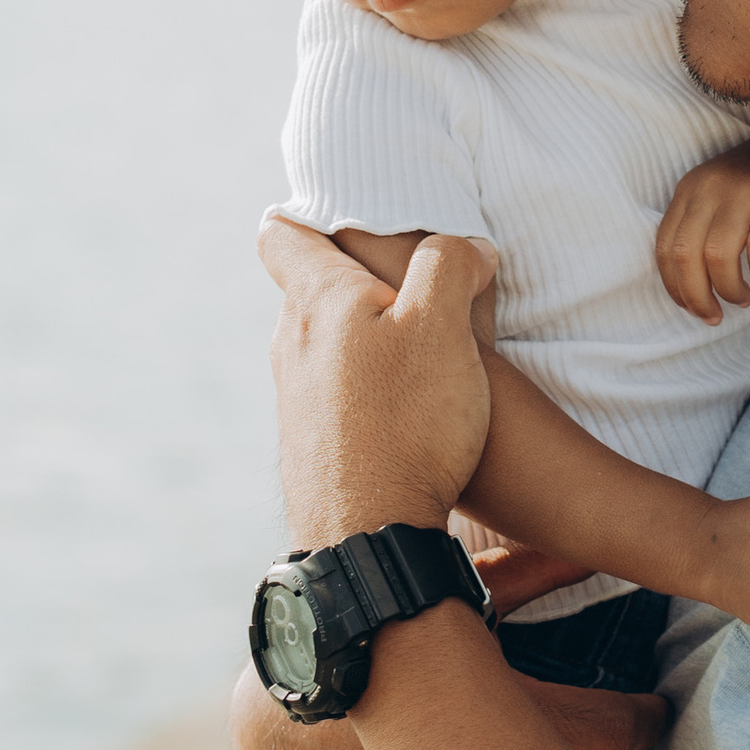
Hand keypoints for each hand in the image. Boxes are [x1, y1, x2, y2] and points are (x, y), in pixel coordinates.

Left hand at [260, 215, 495, 546]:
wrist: (368, 536)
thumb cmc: (407, 424)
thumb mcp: (443, 326)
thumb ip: (450, 265)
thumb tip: (466, 248)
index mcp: (317, 300)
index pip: (283, 232)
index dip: (314, 213)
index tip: (355, 216)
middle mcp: (292, 345)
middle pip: (312, 287)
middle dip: (359, 278)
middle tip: (419, 283)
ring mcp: (295, 399)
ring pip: (326, 343)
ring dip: (367, 337)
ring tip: (423, 350)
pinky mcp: (312, 443)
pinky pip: (335, 393)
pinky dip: (367, 386)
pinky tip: (409, 409)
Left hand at [656, 122, 749, 325]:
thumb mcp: (717, 197)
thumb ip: (699, 230)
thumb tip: (689, 290)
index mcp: (689, 190)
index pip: (665, 246)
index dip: (674, 285)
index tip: (690, 307)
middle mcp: (709, 188)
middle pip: (686, 254)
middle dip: (696, 295)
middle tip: (713, 315)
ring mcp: (743, 191)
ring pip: (718, 255)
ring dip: (728, 288)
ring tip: (742, 298)